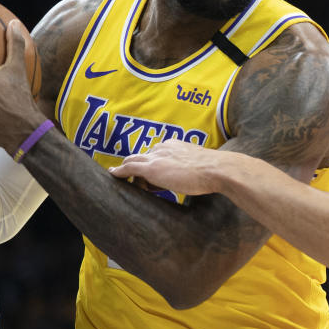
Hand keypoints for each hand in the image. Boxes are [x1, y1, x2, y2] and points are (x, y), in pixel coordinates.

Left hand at [108, 139, 223, 195]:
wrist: (215, 169)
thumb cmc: (214, 171)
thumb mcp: (201, 165)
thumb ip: (194, 167)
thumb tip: (198, 177)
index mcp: (174, 145)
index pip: (156, 153)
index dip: (153, 164)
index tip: (156, 176)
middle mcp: (163, 147)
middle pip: (143, 157)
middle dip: (139, 168)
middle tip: (142, 183)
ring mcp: (156, 157)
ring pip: (133, 162)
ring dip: (129, 172)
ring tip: (126, 182)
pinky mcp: (151, 168)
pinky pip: (128, 168)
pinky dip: (119, 172)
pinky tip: (113, 175)